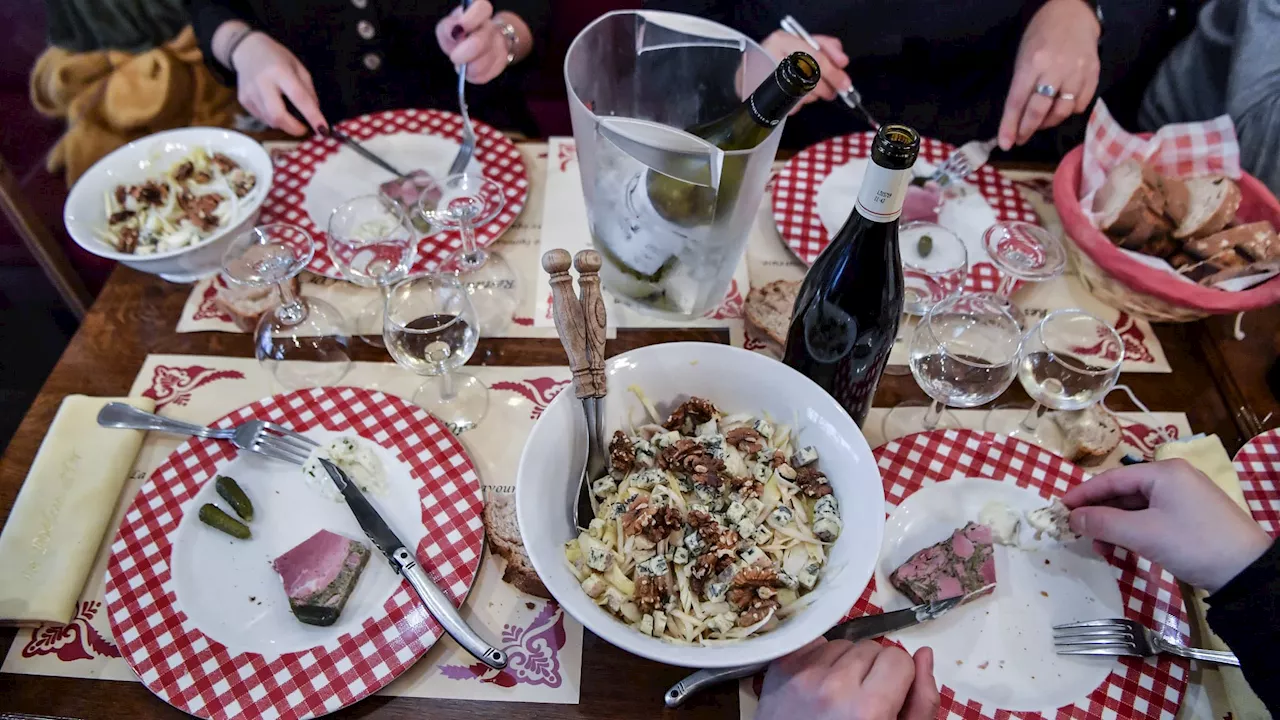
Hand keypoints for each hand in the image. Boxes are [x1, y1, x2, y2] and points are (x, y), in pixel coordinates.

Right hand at [232, 32, 326, 135]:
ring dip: (285, 123)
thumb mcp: (298, 67)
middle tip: (304, 128)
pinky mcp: (243, 100)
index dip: (312, 116)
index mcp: (279, 71)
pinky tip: (274, 106)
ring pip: (270, 121)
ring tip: (288, 112)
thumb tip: (315, 114)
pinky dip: (273, 119)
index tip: (323, 130)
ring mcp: (250, 93)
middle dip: (294, 128)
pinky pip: (262, 118)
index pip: (298, 97)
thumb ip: (308, 90)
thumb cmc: (277, 58)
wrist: (247, 49)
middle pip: (278, 116)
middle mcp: (262, 83)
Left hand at [435, 0, 520, 83]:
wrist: (475, 46)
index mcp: (479, 11)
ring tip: (463, 65)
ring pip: (484, 62)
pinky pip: (486, 74)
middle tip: (455, 57)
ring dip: (469, 68)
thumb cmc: (459, 35)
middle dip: (466, 52)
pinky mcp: (501, 62)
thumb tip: (455, 33)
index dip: (471, 19)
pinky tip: (470, 70)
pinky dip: (474, 76)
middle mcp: (492, 27)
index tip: (460, 30)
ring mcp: (499, 45)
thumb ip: (447, 28)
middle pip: (482, 41)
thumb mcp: (447, 28)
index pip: (482, 8)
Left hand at [756, 639, 937, 719]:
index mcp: (868, 709)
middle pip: (871, 647)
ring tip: (841, 694)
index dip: (900, 677)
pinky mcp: (781, 669)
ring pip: (843, 644)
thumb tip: (924, 655)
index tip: (891, 695)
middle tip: (865, 699)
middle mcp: (833, 687)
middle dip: (873, 669)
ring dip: (847, 663)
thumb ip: (921, 703)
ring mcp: (803, 675)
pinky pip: (814, 644)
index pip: (898, 658)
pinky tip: (821, 684)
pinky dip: (822, 659)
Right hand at [759, 30, 850, 113]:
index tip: (845, 83)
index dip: (833, 71)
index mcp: (782, 40)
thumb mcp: (803, 44)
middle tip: (834, 92)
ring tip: (814, 92)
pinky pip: (793, 104)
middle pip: (810, 77)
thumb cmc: (781, 56)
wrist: (752, 72)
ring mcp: (768, 78)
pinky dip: (801, 103)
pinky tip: (799, 98)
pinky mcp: (767, 97)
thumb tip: (842, 62)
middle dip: (827, 87)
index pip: (815, 57)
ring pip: (804, 92)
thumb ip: (826, 48)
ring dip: (814, 95)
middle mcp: (772, 57)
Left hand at [997, 0, 1100, 149]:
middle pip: (1040, 110)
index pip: (1018, 101)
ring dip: (1049, 122)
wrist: (1073, 14)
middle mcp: (1055, 69)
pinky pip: (1081, 104)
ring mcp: (1077, 72)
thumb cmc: (1041, 36)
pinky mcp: (1093, 74)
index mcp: (1032, 63)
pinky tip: (1062, 107)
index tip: (1006, 143)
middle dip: (1027, 129)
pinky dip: (1070, 111)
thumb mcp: (1023, 57)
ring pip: (1062, 111)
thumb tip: (1014, 119)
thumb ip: (1020, 86)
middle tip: (1021, 138)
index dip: (1011, 125)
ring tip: (1041, 121)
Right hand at [1063, 460, 1272, 591]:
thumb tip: (1071, 518)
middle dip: (1098, 513)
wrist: (1247, 571)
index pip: (1111, 478)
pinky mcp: (1191, 517)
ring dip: (1114, 525)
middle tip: (1074, 531)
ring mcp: (1184, 497)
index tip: (1058, 510)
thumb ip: (1102, 523)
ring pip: (1136, 507)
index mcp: (1163, 472)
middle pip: (1123, 491)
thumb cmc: (1193, 543)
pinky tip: (1121, 547)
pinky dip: (1133, 530)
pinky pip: (1151, 517)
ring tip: (1098, 546)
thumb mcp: (1143, 534)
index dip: (1081, 494)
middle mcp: (1173, 478)